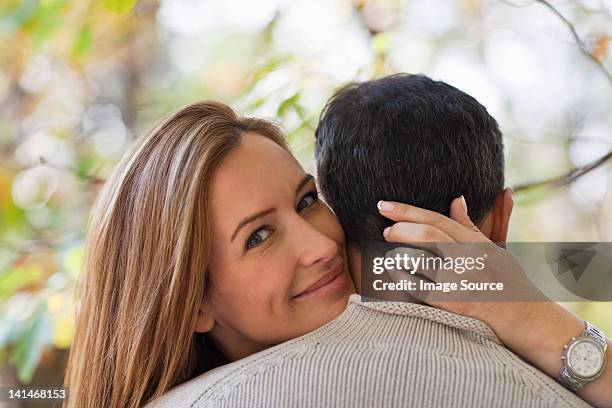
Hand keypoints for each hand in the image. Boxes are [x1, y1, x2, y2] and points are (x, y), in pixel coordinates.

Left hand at [377, 197, 611, 406]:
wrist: (522, 315)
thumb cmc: (506, 278)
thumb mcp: (492, 247)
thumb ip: (468, 225)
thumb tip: (455, 200)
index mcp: (475, 242)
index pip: (437, 219)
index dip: (407, 211)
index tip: (384, 205)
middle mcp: (468, 259)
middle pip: (427, 235)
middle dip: (400, 229)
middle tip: (386, 230)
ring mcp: (460, 282)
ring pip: (420, 260)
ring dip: (398, 253)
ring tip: (389, 252)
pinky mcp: (452, 304)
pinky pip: (418, 288)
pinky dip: (400, 279)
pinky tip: (391, 273)